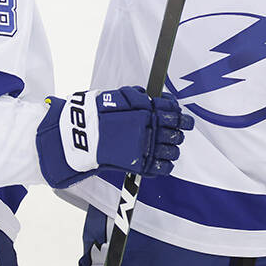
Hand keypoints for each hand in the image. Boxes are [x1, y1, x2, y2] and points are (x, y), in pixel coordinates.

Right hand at [37, 86, 193, 187]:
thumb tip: (161, 99)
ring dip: (172, 149)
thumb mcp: (121, 97)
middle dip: (178, 132)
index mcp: (146, 111)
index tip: (184, 119)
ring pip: (172, 151)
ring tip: (169, 148)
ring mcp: (145, 148)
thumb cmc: (98, 113)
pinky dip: (165, 165)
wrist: (80, 134)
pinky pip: (162, 168)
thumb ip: (142, 98)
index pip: (173, 112)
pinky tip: (162, 162)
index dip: (181, 116)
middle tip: (177, 132)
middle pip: (176, 132)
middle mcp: (148, 129)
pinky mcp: (139, 165)